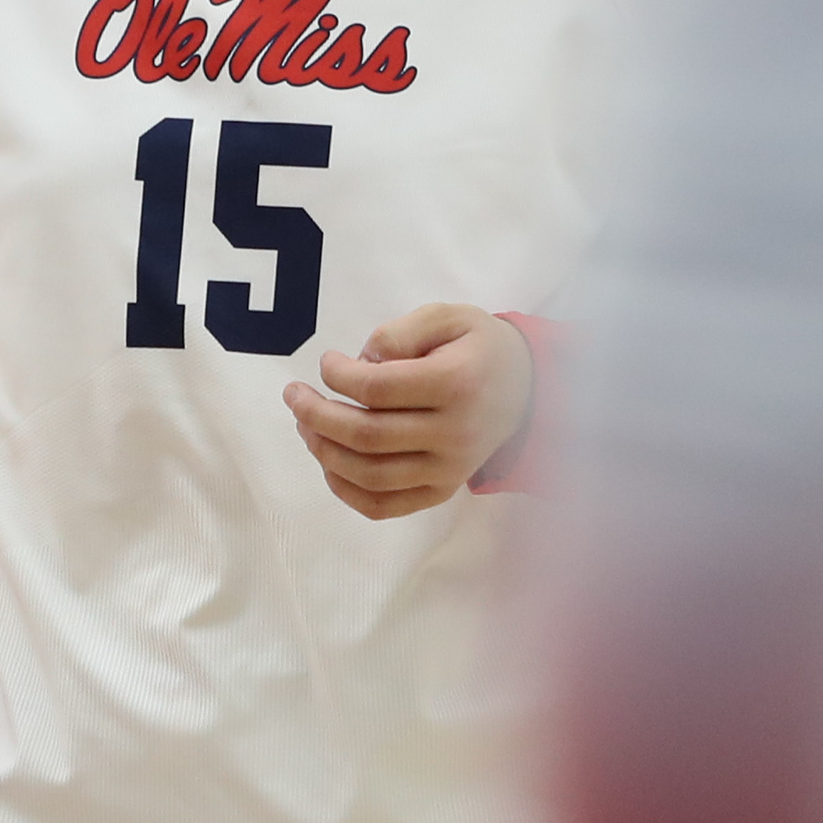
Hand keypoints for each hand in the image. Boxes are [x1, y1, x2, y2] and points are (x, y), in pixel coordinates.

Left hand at [283, 302, 530, 520]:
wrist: (528, 390)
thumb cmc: (480, 348)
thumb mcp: (448, 317)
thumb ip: (400, 333)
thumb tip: (359, 362)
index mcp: (456, 384)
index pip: (377, 389)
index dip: (338, 376)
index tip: (327, 361)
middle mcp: (454, 434)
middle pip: (367, 436)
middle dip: (316, 416)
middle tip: (294, 396)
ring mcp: (449, 469)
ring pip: (370, 476)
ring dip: (324, 452)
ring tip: (304, 426)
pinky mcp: (442, 490)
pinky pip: (384, 506)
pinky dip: (346, 491)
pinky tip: (328, 462)